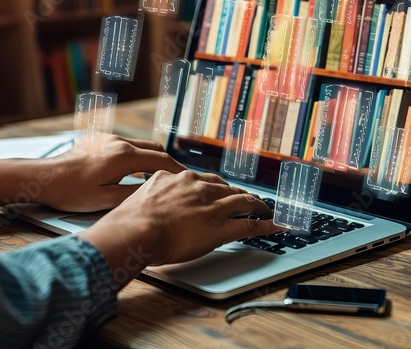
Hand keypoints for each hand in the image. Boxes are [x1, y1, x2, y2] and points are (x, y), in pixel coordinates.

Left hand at [38, 136, 185, 211]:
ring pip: (141, 145)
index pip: (161, 160)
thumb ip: (134, 193)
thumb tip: (156, 190)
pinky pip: (127, 144)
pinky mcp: (101, 139)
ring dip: (151, 159)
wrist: (44, 177)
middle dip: (167, 163)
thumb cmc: (72, 192)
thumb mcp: (106, 200)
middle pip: (155, 148)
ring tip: (155, 177)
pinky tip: (133, 170)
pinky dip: (137, 155)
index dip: (177, 170)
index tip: (187, 178)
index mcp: (124, 156)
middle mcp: (120, 142)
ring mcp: (110, 138)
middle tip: (174, 179)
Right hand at [81, 169, 281, 287]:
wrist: (137, 229)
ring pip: (243, 202)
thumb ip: (161, 183)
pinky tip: (274, 225)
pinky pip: (249, 225)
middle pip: (230, 189)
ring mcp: (214, 208)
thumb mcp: (148, 189)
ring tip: (264, 208)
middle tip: (248, 199)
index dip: (220, 186)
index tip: (224, 190)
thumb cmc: (136, 214)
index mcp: (186, 179)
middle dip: (240, 193)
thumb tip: (161, 182)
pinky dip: (265, 225)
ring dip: (257, 205)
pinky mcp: (220, 229)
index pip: (210, 180)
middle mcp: (203, 189)